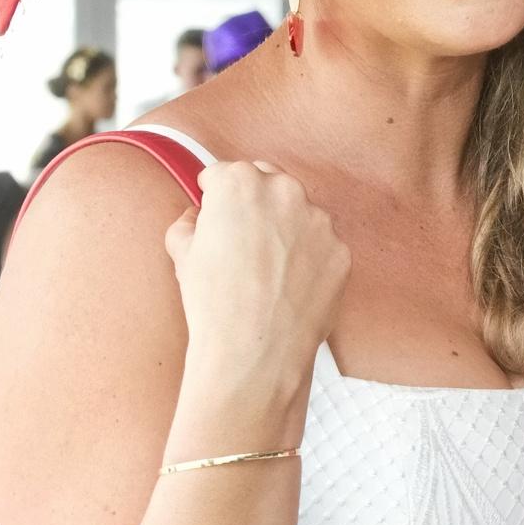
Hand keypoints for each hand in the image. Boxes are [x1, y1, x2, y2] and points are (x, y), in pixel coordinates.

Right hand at [163, 160, 349, 429]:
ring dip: (285, 229)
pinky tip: (289, 285)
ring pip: (299, 213)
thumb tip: (197, 217)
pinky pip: (321, 246)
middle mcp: (285, 192)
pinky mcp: (341, 251)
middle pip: (267, 182)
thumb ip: (189, 222)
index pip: (225, 173)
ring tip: (266, 269)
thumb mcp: (181, 253)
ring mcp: (320, 221)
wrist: (255, 351)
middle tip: (241, 237)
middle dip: (254, 202)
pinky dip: (308, 258)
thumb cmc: (213, 302)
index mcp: (240, 183)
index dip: (214, 193)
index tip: (212, 208)